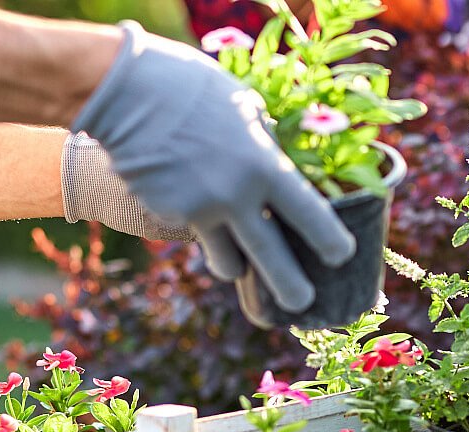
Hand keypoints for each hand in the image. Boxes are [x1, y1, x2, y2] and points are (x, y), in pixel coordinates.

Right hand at [72, 22, 354, 310]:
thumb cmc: (194, 90)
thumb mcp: (246, 110)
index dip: (331, 243)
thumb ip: (265, 149)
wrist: (127, 92)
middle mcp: (236, 196)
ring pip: (229, 265)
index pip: (311, 216)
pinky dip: (205, 234)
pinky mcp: (168, 215)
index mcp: (266, 165)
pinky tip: (196, 207)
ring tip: (242, 265)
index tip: (341, 256)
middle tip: (303, 304)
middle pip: (274, 261)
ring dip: (238, 266)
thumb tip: (278, 176)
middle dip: (293, 290)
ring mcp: (200, 210)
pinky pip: (198, 238)